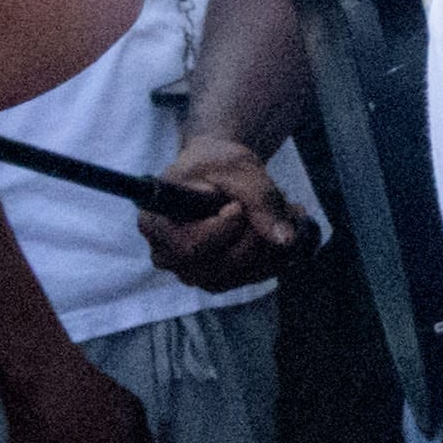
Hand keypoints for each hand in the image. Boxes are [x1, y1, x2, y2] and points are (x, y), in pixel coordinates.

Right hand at [140, 139, 295, 294]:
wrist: (217, 172)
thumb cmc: (216, 164)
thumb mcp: (237, 167)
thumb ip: (259, 198)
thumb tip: (283, 239)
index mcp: (156, 223)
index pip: (190, 246)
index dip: (223, 230)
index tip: (238, 206)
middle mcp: (168, 256)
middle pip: (219, 264)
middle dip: (257, 234)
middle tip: (280, 202)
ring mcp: (192, 272)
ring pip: (240, 273)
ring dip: (273, 243)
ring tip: (286, 209)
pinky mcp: (218, 279)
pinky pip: (254, 277)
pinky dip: (277, 253)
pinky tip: (282, 226)